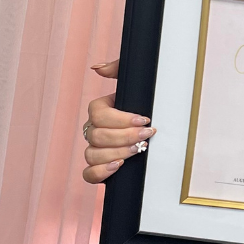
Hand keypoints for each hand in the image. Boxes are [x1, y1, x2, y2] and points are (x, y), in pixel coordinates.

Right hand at [81, 59, 155, 183]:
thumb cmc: (143, 103)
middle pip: (96, 136)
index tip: (144, 120)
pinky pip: (89, 174)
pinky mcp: (100, 168)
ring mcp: (95, 150)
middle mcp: (94, 130)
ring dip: (117, 153)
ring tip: (138, 150)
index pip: (98, 114)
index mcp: (100, 110)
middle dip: (124, 137)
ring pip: (92, 154)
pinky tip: (119, 166)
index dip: (120, 119)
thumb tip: (98, 68)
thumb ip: (117, 69)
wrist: (155, 126)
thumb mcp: (135, 83)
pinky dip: (101, 172)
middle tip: (146, 136)